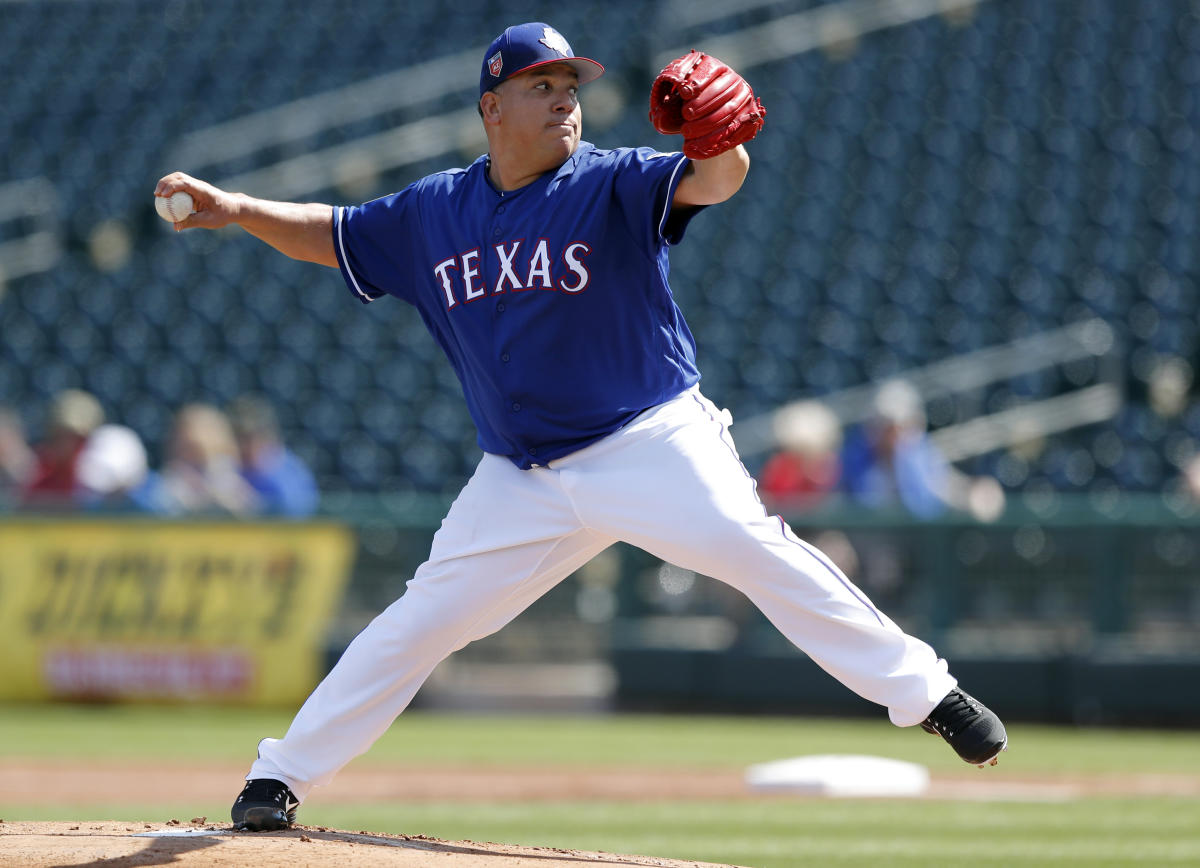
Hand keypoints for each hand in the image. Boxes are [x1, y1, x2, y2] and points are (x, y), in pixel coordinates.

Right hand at [154, 172, 239, 231]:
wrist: (233, 208)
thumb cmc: (223, 214)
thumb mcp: (208, 221)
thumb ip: (191, 222)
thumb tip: (175, 226)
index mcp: (203, 190)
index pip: (185, 183)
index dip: (171, 187)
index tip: (162, 196)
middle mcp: (198, 185)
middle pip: (178, 177)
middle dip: (165, 183)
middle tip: (156, 195)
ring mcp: (196, 185)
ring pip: (178, 179)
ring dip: (166, 184)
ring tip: (157, 195)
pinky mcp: (194, 189)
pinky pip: (180, 186)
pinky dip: (171, 190)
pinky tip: (164, 198)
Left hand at [649, 51, 765, 159]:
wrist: (715, 129)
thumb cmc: (692, 110)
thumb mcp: (679, 102)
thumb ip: (672, 102)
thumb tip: (660, 115)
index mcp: (717, 69)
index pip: (710, 70)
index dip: (698, 80)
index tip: (684, 91)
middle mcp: (735, 81)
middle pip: (721, 92)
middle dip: (701, 105)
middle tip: (685, 116)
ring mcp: (745, 100)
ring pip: (728, 112)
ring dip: (706, 124)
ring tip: (686, 133)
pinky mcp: (748, 120)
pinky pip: (732, 131)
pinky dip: (713, 140)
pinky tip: (695, 148)